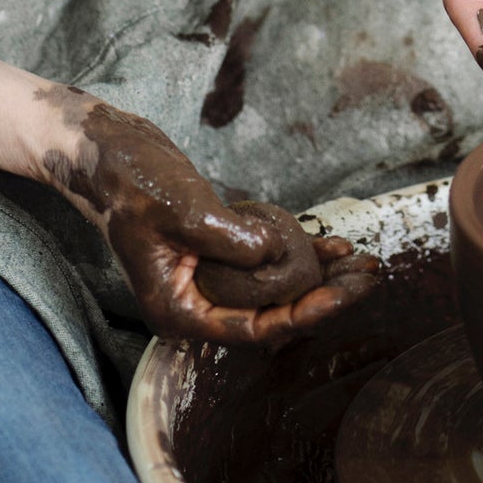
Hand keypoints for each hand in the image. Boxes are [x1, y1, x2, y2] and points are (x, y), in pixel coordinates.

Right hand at [37, 87, 376, 341]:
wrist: (111, 152)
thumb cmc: (135, 183)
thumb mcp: (184, 210)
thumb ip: (230, 240)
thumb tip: (276, 255)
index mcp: (180, 312)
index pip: (254, 329)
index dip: (304, 314)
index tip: (343, 294)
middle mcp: (197, 303)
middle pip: (273, 313)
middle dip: (324, 296)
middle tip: (370, 275)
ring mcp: (210, 278)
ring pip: (276, 288)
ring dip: (320, 276)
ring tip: (364, 261)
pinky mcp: (220, 251)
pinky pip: (268, 261)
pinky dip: (301, 253)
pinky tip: (336, 246)